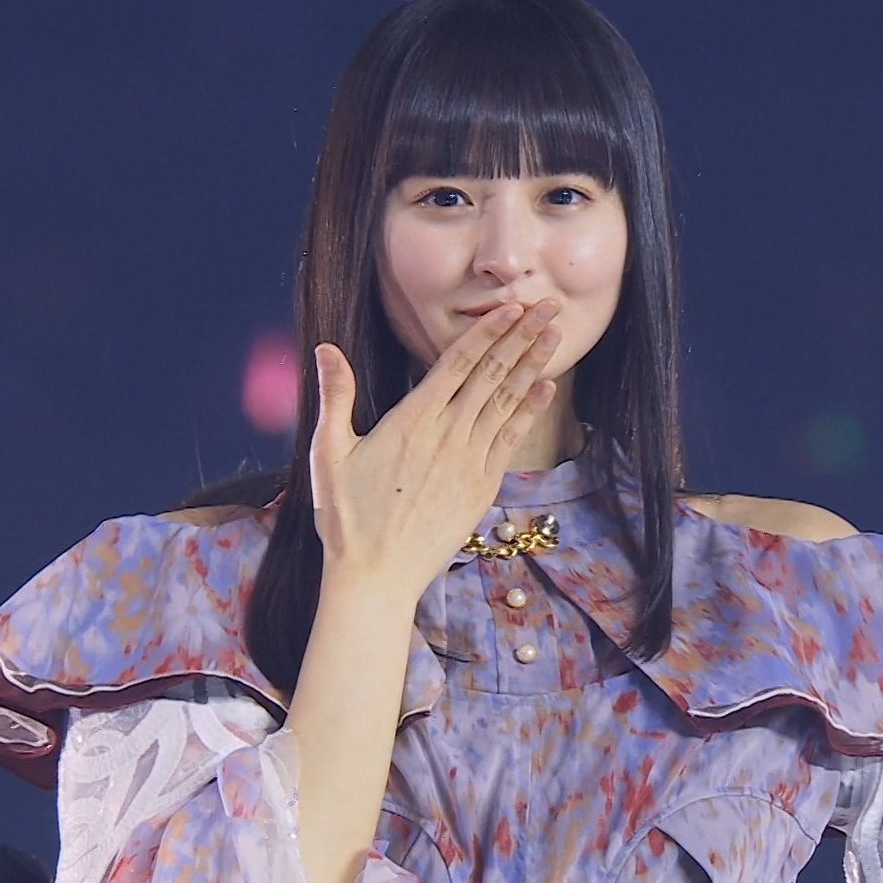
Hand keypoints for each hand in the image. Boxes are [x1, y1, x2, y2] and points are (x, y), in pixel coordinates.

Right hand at [310, 300, 560, 602]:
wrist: (377, 576)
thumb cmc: (346, 517)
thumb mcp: (329, 453)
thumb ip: (335, 396)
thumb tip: (326, 348)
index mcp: (412, 420)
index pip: (458, 362)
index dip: (488, 331)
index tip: (512, 306)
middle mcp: (448, 434)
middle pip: (492, 373)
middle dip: (522, 336)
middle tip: (549, 306)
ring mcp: (470, 460)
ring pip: (507, 400)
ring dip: (533, 364)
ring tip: (555, 335)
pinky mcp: (482, 485)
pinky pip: (511, 438)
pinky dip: (530, 410)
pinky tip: (546, 388)